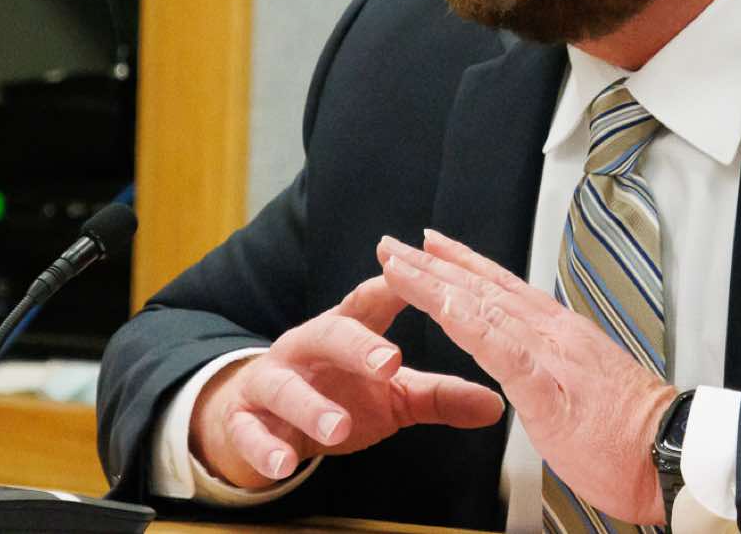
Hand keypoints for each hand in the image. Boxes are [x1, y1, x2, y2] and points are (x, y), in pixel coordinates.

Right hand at [189, 273, 504, 490]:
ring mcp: (271, 380)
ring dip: (310, 406)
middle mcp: (306, 346)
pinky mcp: (244, 419)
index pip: (370, 300)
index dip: (395, 286)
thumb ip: (438, 396)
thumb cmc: (334, 392)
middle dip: (358, 345)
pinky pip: (251, 432)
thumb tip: (496, 404)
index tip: (424, 277)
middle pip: (330, 335)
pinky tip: (284, 464)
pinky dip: (265, 448)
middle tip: (391, 362)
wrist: (261, 415)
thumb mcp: (390, 395)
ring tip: (336, 427)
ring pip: (285, 385)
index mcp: (346, 330)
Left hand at [377, 229, 676, 524]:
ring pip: (481, 306)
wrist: (671, 453)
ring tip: (397, 263)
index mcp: (562, 335)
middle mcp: (554, 332)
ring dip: (434, 282)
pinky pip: (497, 347)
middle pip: (483, 288)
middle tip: (394, 244)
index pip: (502, 290)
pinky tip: (439, 305)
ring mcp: (551, 354)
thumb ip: (556, 373)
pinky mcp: (546, 385)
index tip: (432, 248)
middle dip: (434, 264)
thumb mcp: (585, 393)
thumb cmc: (632, 437)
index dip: (464, 266)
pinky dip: (466, 321)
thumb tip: (539, 372)